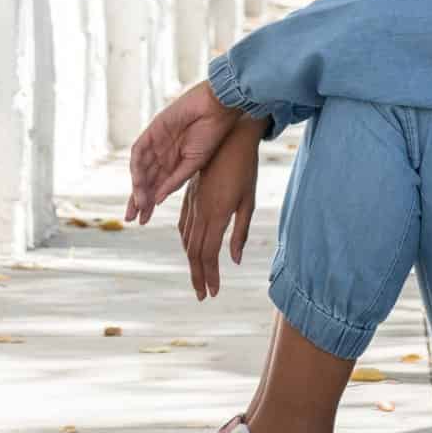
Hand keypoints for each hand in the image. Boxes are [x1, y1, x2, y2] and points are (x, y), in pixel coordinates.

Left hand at [126, 79, 242, 224]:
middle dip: (138, 199)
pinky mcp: (153, 129)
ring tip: (138, 204)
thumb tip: (158, 199)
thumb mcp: (194, 164)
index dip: (148, 203)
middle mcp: (162, 154)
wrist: (217, 109)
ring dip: (137, 187)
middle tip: (131, 218)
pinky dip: (138, 167)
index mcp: (174, 163)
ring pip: (140, 168)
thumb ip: (176, 180)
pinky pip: (140, 151)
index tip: (143, 221)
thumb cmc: (212, 135)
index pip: (156, 186)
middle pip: (144, 180)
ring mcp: (156, 141)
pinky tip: (140, 183)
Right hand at [179, 116, 265, 299]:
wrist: (228, 137)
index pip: (208, 254)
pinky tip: (188, 246)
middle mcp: (200, 211)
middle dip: (198, 275)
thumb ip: (240, 231)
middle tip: (202, 295)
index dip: (209, 276)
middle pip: (194, 251)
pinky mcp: (191, 194)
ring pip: (186, 238)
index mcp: (215, 214)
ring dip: (191, 261)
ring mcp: (193, 202)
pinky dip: (185, 241)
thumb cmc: (244, 168)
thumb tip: (235, 260)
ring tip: (197, 277)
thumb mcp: (248, 201)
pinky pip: (183, 223)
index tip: (212, 293)